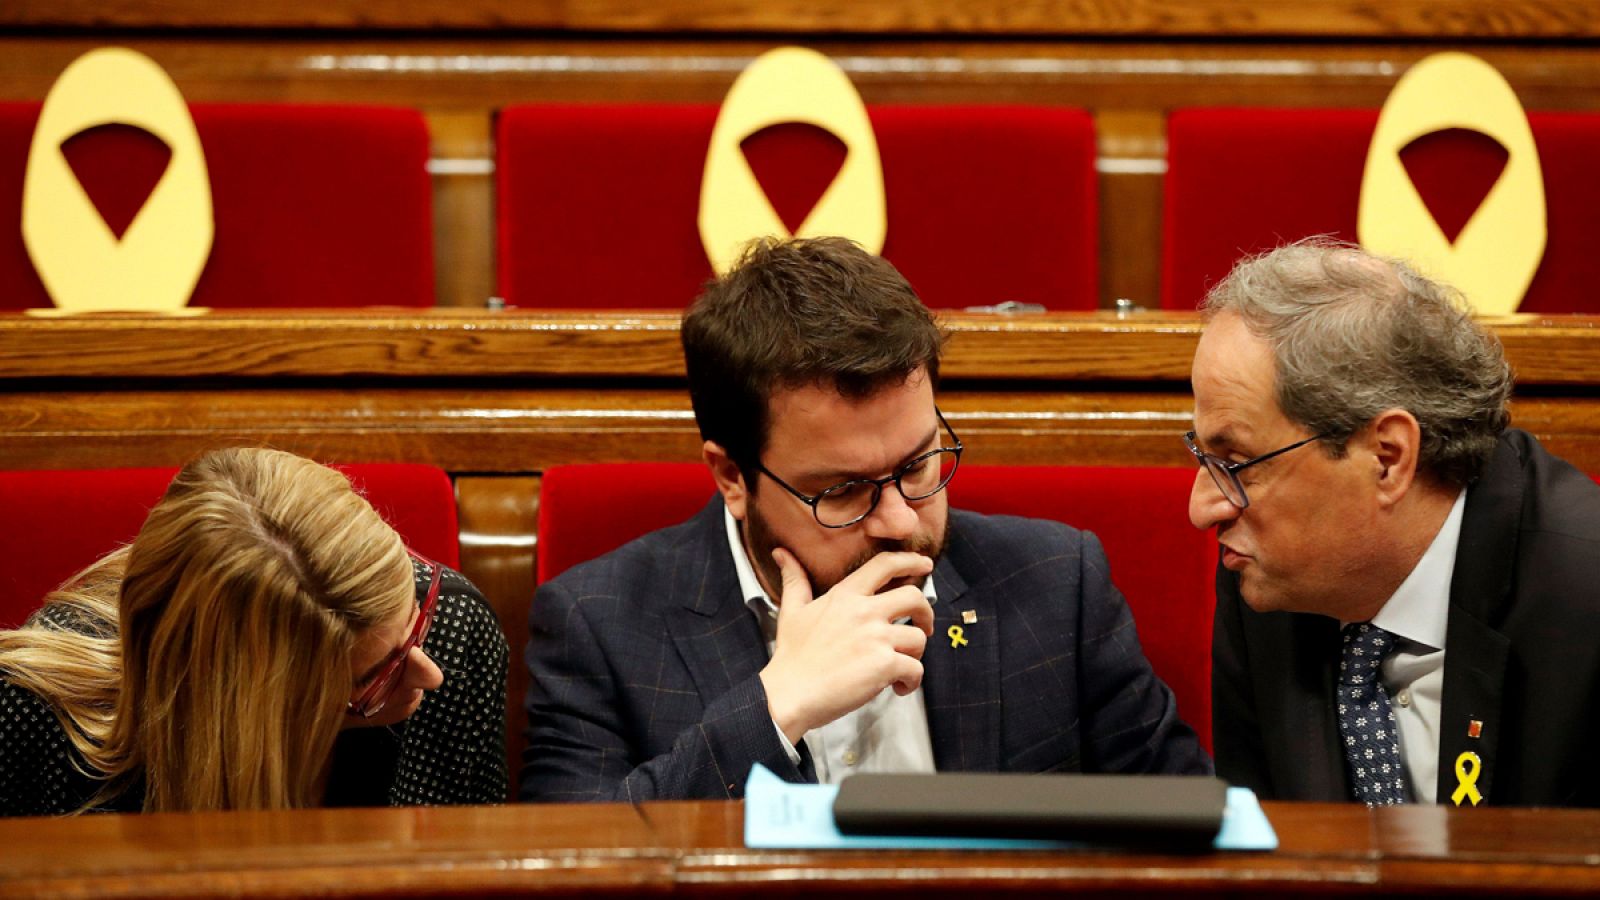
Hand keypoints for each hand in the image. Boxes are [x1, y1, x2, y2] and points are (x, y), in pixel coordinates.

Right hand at [759, 548, 935, 744]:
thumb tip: (781, 553)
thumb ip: (795, 580)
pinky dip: (911, 682)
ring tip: (900, 668)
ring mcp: (876, 638)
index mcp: (845, 595)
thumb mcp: (791, 611)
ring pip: (918, 638)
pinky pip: (916, 670)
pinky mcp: (884, 664)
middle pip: (914, 597)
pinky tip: (898, 688)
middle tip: (924, 626)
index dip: (910, 561)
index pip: (885, 565)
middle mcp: (864, 611)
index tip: (924, 564)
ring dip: (914, 655)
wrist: (789, 694)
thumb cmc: (791, 657)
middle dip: (926, 612)